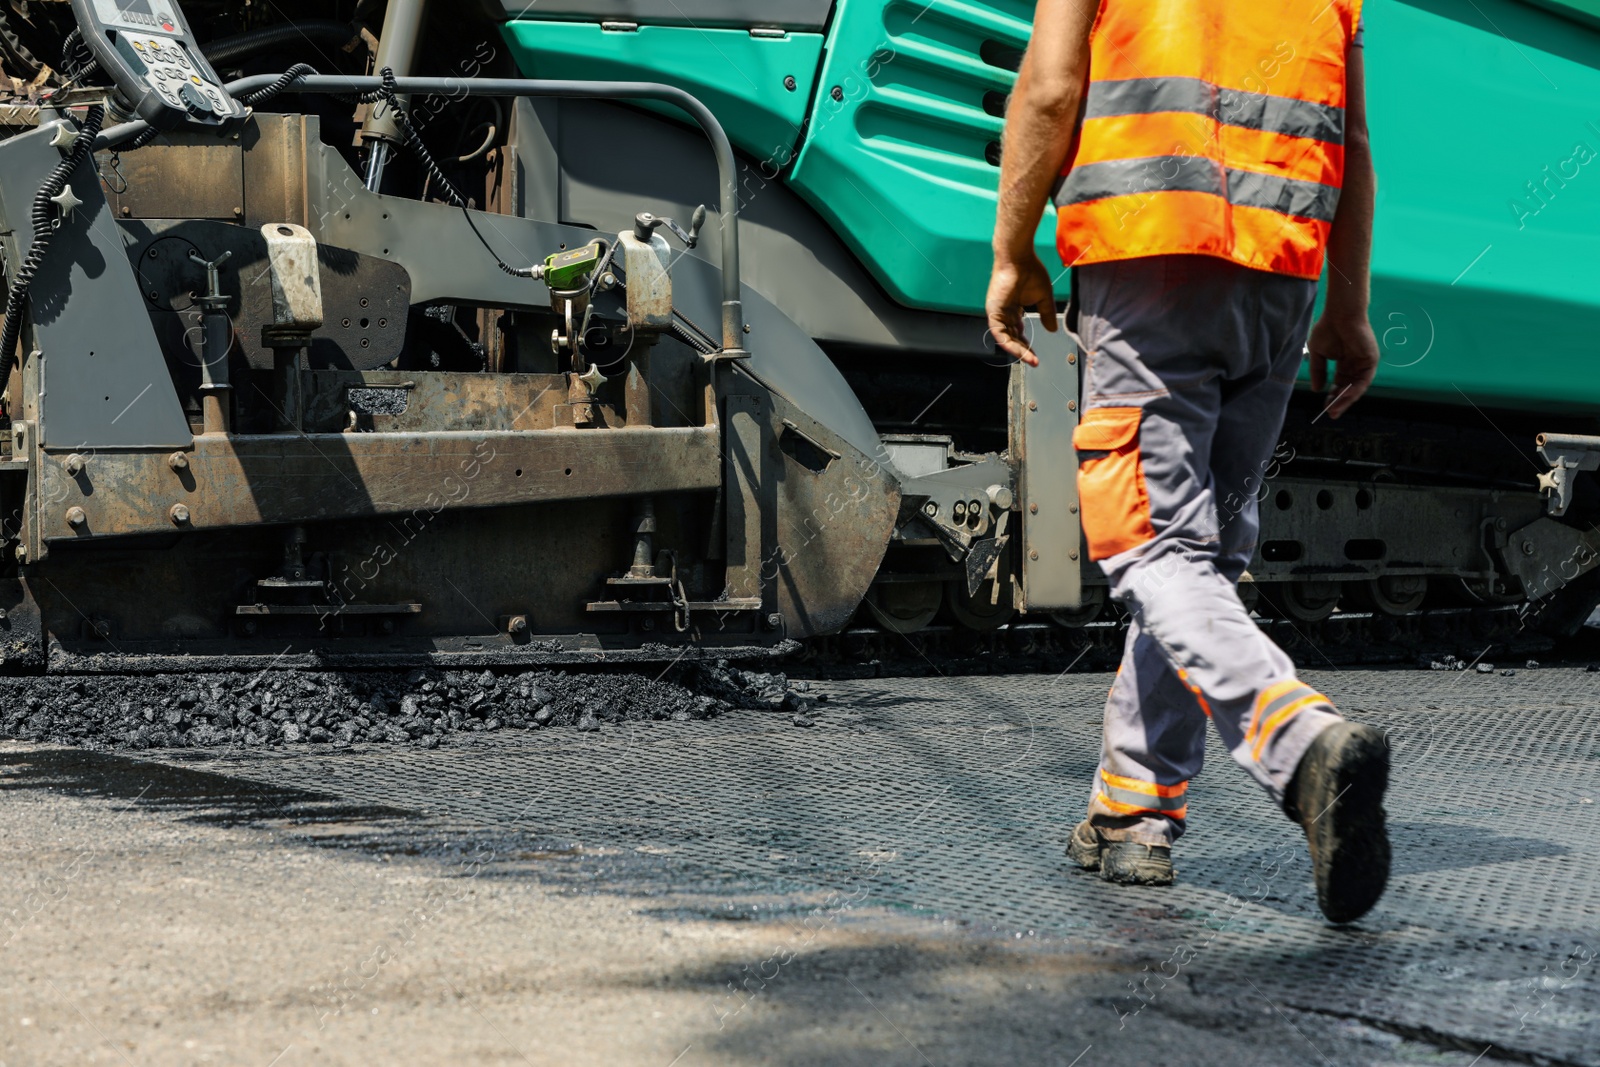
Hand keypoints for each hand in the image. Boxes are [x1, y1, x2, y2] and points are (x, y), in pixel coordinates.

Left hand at [986, 251, 1058, 365]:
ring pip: (1005, 338)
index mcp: (1013, 309)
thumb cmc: (1030, 271)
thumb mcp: (1043, 297)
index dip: (1026, 344)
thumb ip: (1046, 313)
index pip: (1017, 331)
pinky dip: (1009, 344)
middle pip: (1012, 337)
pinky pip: (999, 333)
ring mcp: (997, 312)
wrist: (1019, 258)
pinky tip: (1021, 351)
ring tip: (1031, 360)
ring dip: (1018, 351)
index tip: (1036, 354)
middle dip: (1023, 350)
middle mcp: (1004, 312)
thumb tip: (1052, 330)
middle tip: (1034, 361)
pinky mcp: (993, 311)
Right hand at [1307, 311, 1377, 419]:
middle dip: (1339, 401)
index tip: (1324, 407)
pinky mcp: (1371, 360)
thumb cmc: (1328, 328)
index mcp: (1344, 363)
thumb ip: (1318, 371)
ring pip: (1357, 387)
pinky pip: (1364, 380)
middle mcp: (1356, 365)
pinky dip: (1354, 390)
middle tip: (1331, 413)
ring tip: (1335, 409)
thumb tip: (1317, 390)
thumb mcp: (1318, 354)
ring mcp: (1364, 363)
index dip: (1332, 396)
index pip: (1340, 384)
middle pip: (1349, 388)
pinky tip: (1343, 397)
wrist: (1341, 314)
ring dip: (1346, 399)